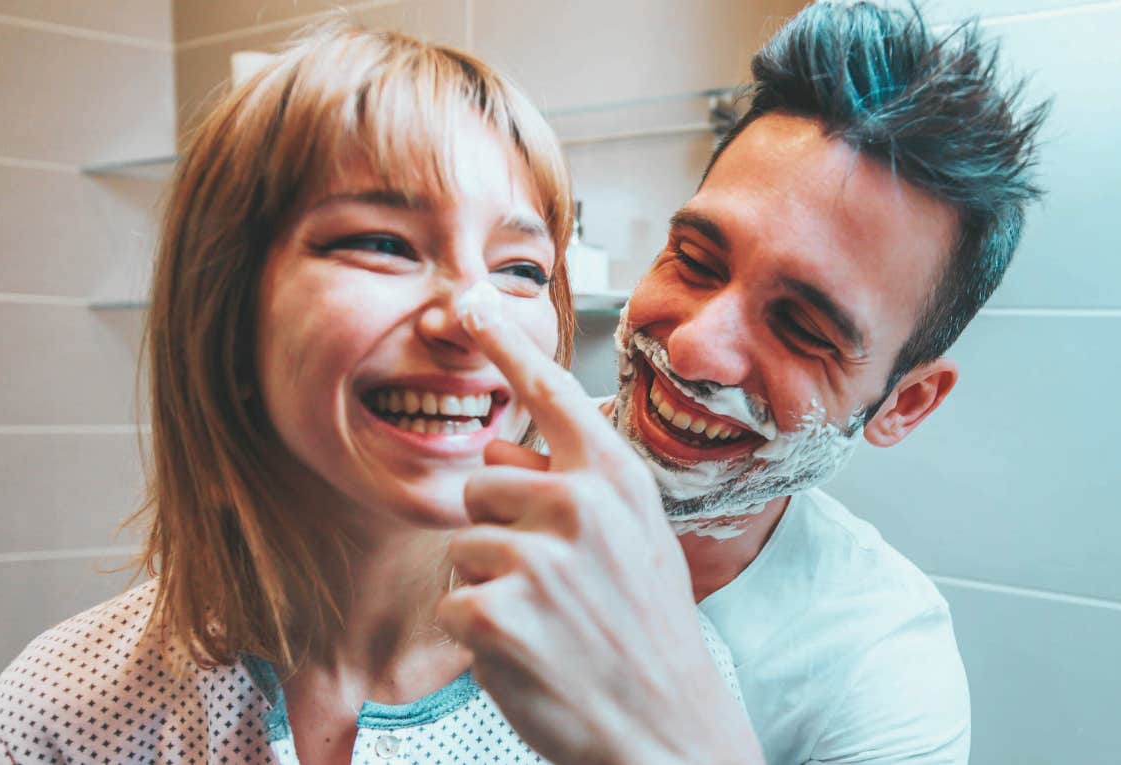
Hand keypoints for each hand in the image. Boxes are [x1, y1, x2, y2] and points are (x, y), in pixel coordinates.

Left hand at [436, 291, 763, 764]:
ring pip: (463, 545)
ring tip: (548, 622)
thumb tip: (498, 450)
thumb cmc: (649, 633)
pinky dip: (478, 634)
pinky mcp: (495, 614)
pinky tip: (529, 654)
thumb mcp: (635, 543)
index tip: (466, 300)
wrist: (668, 730)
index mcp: (616, 478)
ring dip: (489, 585)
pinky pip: (452, 603)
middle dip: (500, 530)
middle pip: (481, 483)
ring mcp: (537, 559)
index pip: (548, 392)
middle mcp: (579, 504)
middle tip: (554, 585)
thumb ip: (574, 487)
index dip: (501, 343)